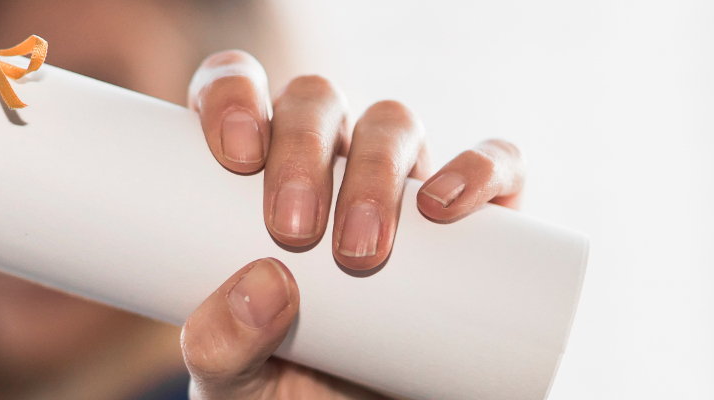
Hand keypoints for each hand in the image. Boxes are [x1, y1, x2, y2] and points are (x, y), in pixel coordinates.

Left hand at [179, 51, 528, 397]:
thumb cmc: (275, 389)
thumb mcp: (227, 380)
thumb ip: (218, 345)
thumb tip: (265, 283)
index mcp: (251, 167)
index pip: (236, 88)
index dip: (232, 94)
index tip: (233, 154)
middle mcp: (326, 157)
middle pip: (316, 103)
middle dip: (303, 150)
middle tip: (293, 229)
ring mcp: (401, 182)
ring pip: (394, 125)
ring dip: (376, 168)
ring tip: (360, 248)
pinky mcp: (475, 222)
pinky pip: (494, 162)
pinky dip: (482, 166)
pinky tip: (449, 202)